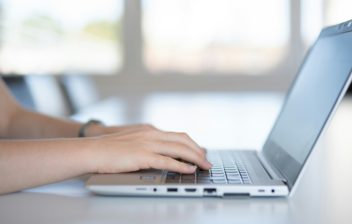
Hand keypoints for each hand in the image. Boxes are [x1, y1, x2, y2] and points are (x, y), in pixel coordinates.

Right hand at [87, 126, 211, 173]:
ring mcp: (147, 144)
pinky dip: (181, 165)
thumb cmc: (108, 149)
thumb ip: (146, 145)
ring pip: (179, 149)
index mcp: (149, 130)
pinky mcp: (142, 155)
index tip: (200, 152)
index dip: (192, 144)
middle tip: (207, 160)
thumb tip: (160, 155)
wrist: (91, 150)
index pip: (177, 135)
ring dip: (195, 158)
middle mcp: (151, 134)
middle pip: (182, 140)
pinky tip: (189, 170)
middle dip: (198, 150)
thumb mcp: (131, 142)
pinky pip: (167, 161)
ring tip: (205, 166)